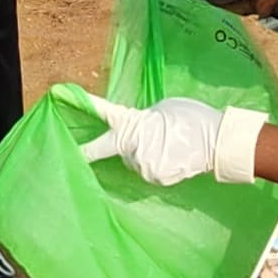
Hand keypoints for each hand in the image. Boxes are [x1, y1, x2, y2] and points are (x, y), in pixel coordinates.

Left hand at [80, 93, 266, 188]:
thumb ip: (143, 119)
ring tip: (170, 146)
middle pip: (117, 147)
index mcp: (133, 121)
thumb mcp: (163, 108)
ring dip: (145, 155)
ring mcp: (142, 164)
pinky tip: (174, 157)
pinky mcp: (154, 177)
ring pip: (134, 161)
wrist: (216, 141)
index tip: (61, 100)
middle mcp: (132, 145)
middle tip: (154, 137)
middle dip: (126, 143)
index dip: (84, 108)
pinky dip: (156, 166)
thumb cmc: (193, 119)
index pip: (103, 113)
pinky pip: (147, 172)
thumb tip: (138, 129)